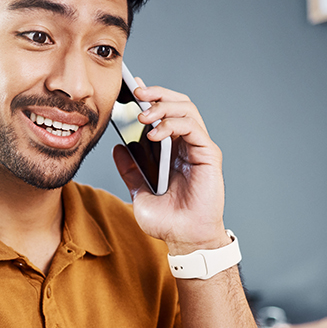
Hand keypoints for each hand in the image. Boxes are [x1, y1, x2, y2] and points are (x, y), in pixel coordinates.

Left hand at [112, 82, 227, 253]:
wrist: (184, 239)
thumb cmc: (168, 220)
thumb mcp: (139, 192)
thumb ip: (130, 170)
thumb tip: (118, 148)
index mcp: (172, 149)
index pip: (164, 113)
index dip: (150, 97)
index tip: (131, 88)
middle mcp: (187, 145)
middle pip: (177, 103)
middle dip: (156, 94)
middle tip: (136, 92)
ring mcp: (199, 148)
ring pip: (186, 109)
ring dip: (163, 106)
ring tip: (143, 114)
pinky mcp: (208, 155)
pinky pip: (193, 128)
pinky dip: (173, 124)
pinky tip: (155, 133)